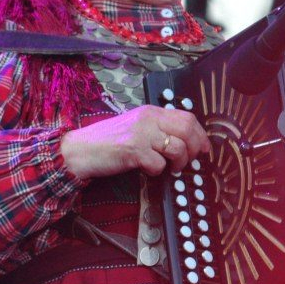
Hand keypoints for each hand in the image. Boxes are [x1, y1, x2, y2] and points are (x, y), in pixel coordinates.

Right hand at [60, 105, 209, 178]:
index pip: (187, 117)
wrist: (80, 149)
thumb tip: (186, 141)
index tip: (204, 148)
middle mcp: (148, 119)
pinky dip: (157, 171)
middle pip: (187, 130)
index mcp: (151, 112)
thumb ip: (158, 129)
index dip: (201, 134)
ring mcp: (141, 134)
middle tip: (189, 162)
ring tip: (170, 169)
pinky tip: (148, 170)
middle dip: (195, 149)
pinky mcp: (133, 150)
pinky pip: (158, 164)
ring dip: (178, 163)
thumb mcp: (136, 127)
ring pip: (177, 148)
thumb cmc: (108, 141)